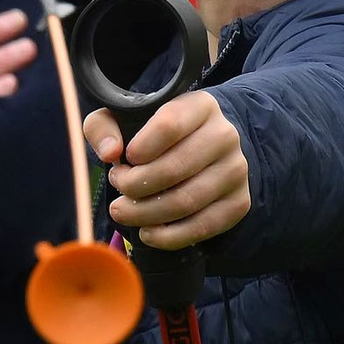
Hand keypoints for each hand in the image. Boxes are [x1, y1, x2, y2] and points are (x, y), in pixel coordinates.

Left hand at [83, 90, 249, 249]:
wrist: (203, 148)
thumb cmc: (155, 133)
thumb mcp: (125, 117)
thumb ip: (104, 127)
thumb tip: (110, 152)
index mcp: (200, 106)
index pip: (169, 125)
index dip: (140, 148)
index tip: (122, 160)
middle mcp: (225, 135)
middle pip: (176, 168)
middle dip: (136, 185)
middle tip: (117, 188)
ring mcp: (236, 170)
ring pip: (187, 200)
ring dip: (146, 213)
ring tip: (123, 211)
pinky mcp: (239, 202)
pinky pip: (203, 226)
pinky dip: (169, 237)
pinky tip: (147, 232)